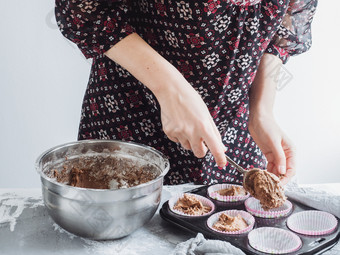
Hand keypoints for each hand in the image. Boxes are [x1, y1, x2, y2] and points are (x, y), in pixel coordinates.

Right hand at [104, 33, 225, 166]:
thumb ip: (214, 132)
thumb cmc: (191, 100)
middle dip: (202, 150)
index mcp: (204, 126)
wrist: (171, 91)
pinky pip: (177, 140)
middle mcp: (191, 132)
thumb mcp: (206, 115)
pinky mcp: (169, 132)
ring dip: (189, 140)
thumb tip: (221, 147)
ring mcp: (179, 133)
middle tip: (201, 140)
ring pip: (187, 146)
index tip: (222, 164)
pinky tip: (178, 123)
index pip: (215, 148)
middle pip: (200, 153)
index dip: (220, 158)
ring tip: (187, 125)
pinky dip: (179, 135)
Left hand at [249, 113, 295, 184]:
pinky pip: (270, 167)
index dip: (286, 178)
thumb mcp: (273, 142)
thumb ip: (279, 157)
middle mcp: (286, 155)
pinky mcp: (270, 155)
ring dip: (272, 177)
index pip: (291, 169)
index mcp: (291, 151)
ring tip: (265, 184)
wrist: (258, 119)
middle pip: (285, 172)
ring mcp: (277, 155)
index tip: (278, 185)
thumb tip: (282, 172)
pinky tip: (263, 177)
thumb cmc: (268, 127)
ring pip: (277, 170)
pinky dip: (267, 172)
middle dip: (279, 179)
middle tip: (270, 187)